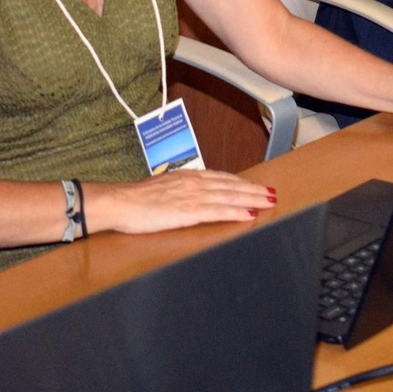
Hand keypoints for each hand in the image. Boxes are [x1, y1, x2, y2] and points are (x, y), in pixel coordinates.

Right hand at [89, 170, 275, 234]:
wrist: (120, 202)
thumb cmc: (137, 199)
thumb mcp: (164, 187)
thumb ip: (182, 189)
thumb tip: (193, 194)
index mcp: (189, 177)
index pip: (223, 178)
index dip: (242, 182)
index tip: (257, 186)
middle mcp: (195, 183)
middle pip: (232, 186)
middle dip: (254, 190)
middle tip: (272, 194)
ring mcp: (193, 197)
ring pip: (230, 197)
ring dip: (252, 199)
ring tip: (268, 202)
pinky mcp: (188, 211)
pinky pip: (218, 212)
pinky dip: (236, 212)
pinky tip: (249, 215)